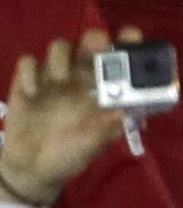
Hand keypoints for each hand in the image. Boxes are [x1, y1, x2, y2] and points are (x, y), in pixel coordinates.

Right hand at [0, 29, 135, 204]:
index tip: (132, 38)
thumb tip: (125, 112)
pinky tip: (33, 92)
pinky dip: (30, 72)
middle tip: (98, 49)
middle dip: (96, 41)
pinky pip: (27, 63)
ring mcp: (53, 78)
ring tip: (61, 80)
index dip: (128, 44)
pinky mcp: (26, 84)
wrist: (34, 169)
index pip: (120, 57)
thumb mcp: (93, 145)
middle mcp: (82, 77)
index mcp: (105, 88)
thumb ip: (107, 129)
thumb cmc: (71, 153)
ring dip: (62, 57)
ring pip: (59, 47)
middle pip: (90, 42)